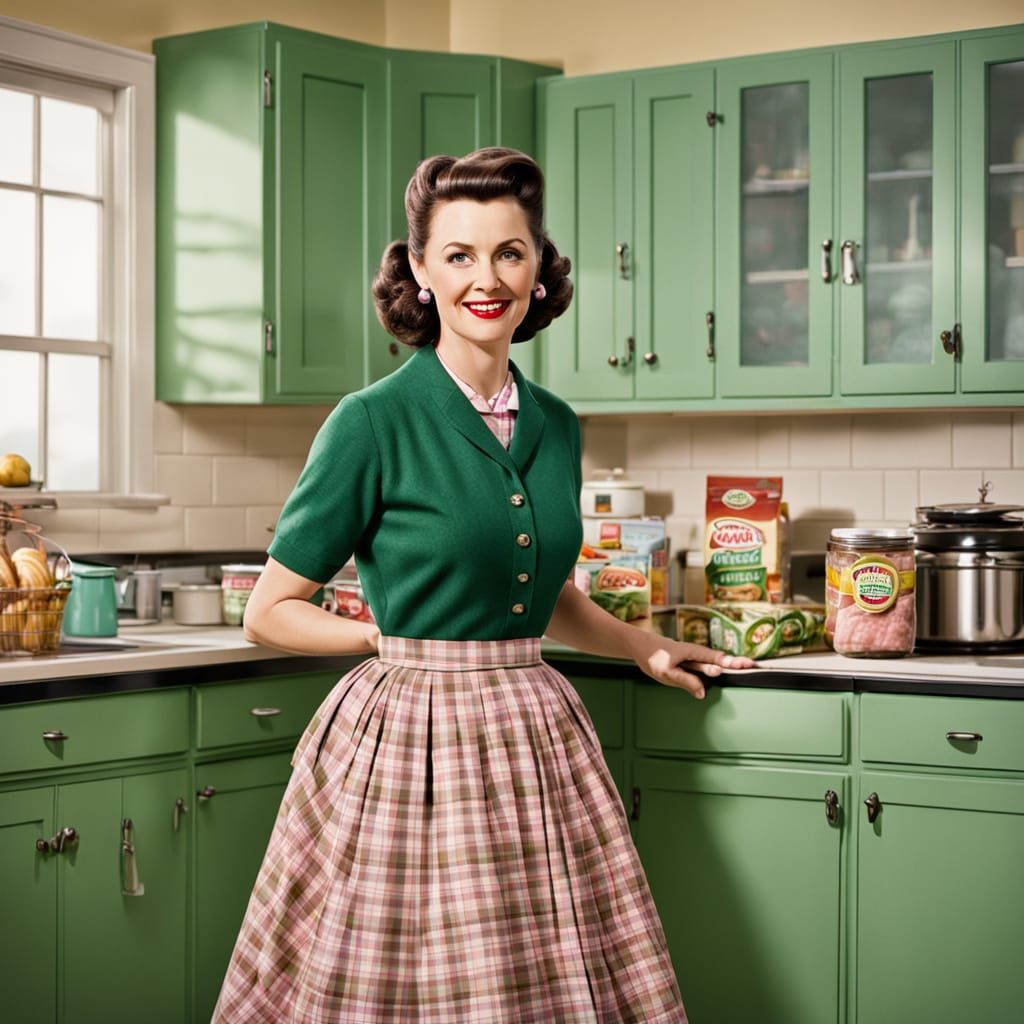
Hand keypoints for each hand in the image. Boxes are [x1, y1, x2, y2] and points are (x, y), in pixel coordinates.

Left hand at [635, 639, 755, 699]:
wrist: (640, 646)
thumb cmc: (652, 656)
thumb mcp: (667, 672)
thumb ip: (685, 681)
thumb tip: (703, 692)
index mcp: (693, 653)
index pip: (717, 659)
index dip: (733, 663)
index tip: (748, 665)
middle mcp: (695, 654)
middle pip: (719, 660)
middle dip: (736, 663)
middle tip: (753, 666)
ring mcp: (691, 658)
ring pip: (712, 663)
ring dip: (727, 665)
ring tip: (743, 668)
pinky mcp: (687, 662)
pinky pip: (703, 666)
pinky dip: (714, 668)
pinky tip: (720, 672)